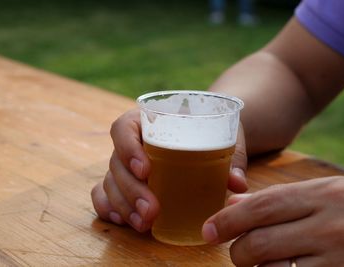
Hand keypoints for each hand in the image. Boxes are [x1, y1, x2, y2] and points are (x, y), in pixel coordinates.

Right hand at [91, 109, 248, 231]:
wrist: (205, 135)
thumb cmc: (210, 131)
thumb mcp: (223, 135)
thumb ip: (232, 157)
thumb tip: (238, 184)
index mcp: (147, 120)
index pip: (123, 128)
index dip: (128, 149)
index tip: (146, 170)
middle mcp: (131, 141)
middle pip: (116, 162)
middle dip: (131, 190)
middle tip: (151, 211)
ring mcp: (125, 163)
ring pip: (110, 182)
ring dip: (123, 205)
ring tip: (143, 224)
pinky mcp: (125, 181)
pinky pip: (105, 193)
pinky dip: (109, 207)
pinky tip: (122, 221)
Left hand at [202, 176, 343, 266]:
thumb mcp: (325, 192)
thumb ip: (278, 199)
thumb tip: (232, 206)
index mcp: (323, 194)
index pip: (260, 208)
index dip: (227, 221)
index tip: (208, 230)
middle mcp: (331, 226)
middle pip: (260, 243)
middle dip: (237, 251)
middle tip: (238, 251)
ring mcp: (340, 261)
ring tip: (262, 262)